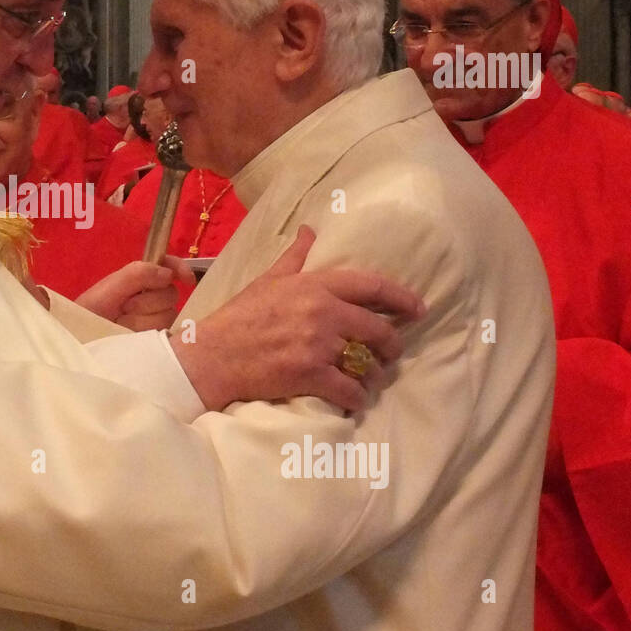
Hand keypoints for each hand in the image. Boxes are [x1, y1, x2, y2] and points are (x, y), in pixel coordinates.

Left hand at [75, 257, 194, 330]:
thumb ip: (137, 275)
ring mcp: (155, 320)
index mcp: (141, 280)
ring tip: (122, 324)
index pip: (169, 268)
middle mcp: (152, 298)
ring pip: (168, 315)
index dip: (180, 269)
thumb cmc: (90, 312)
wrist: (80, 340)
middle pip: (171, 294)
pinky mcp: (155, 341)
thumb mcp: (109, 288)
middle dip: (147, 301)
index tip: (186, 278)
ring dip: (142, 319)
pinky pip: (166, 334)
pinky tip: (133, 337)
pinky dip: (148, 334)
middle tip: (123, 308)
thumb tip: (168, 275)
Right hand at [170, 225, 425, 412]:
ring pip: (367, 363)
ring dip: (374, 375)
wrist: (212, 355)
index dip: (402, 297)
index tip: (418, 308)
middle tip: (392, 353)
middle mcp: (322, 312)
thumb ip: (294, 257)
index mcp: (314, 285)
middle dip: (392, 345)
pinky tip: (354, 400)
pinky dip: (356, 398)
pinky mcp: (310, 375)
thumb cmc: (239, 317)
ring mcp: (318, 345)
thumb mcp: (267, 280)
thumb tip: (310, 230)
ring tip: (371, 379)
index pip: (372, 286)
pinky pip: (349, 390)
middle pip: (378, 329)